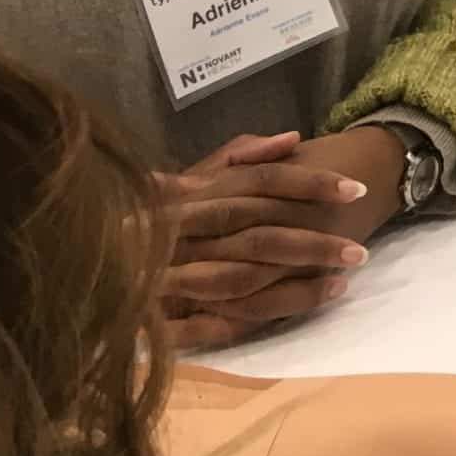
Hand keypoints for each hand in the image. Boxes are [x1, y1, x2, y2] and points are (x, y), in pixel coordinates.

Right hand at [157, 130, 388, 349]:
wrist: (94, 260)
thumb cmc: (154, 214)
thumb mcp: (192, 174)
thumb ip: (240, 153)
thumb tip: (293, 138)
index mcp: (189, 195)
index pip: (259, 182)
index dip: (309, 182)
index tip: (354, 189)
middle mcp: (183, 233)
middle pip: (260, 234)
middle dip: (315, 241)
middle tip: (362, 248)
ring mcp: (175, 276)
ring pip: (247, 279)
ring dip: (301, 279)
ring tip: (348, 276)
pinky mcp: (173, 314)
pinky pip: (230, 317)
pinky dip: (273, 309)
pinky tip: (316, 299)